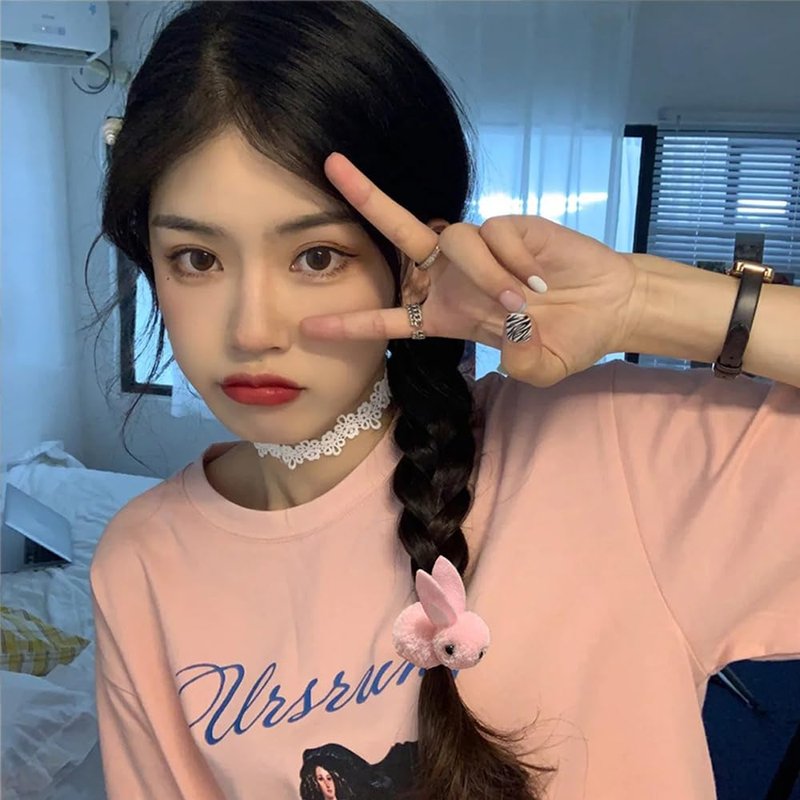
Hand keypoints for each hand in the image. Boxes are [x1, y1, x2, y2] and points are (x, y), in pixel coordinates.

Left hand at [300, 152, 639, 386]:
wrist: (609, 307)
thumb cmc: (569, 340)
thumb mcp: (540, 368)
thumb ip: (520, 364)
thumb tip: (508, 338)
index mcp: (446, 315)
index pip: (391, 318)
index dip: (352, 323)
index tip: (310, 327)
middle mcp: (453, 276)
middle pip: (398, 233)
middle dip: (366, 198)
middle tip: (330, 165)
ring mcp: (480, 248)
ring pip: (455, 240)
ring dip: (488, 274)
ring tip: (525, 300)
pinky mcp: (510, 226)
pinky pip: (495, 233)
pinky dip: (516, 258)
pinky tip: (541, 275)